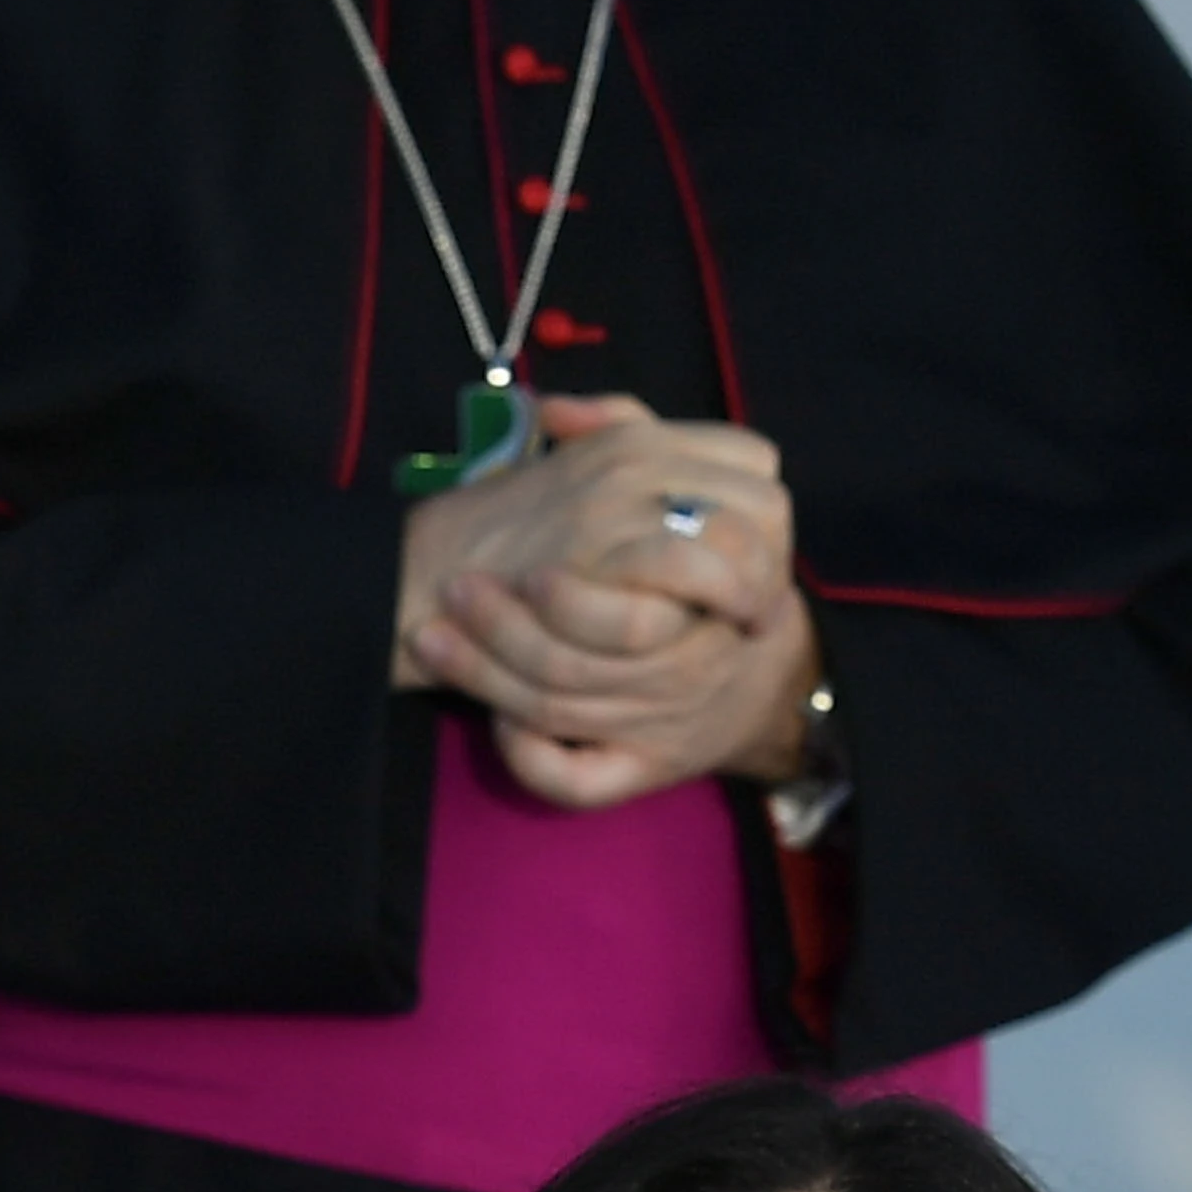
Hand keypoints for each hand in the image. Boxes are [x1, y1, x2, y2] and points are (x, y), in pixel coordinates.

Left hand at [401, 400, 815, 806]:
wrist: (762, 679)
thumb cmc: (709, 575)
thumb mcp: (692, 491)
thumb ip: (629, 432)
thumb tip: (554, 410)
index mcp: (709, 598)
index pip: (644, 616)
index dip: (578, 600)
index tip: (524, 572)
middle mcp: (689, 667)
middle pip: (588, 667)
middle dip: (511, 633)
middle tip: (454, 594)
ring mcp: (662, 725)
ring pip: (562, 715)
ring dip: (486, 678)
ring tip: (428, 638)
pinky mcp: (641, 772)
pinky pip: (580, 781)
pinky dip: (532, 758)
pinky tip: (493, 726)